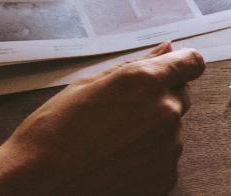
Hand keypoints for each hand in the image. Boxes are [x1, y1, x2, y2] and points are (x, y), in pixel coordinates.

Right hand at [0, 43, 204, 194]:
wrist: (39, 184)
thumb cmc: (53, 132)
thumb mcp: (89, 85)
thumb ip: (136, 65)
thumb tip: (166, 48)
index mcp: (146, 81)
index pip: (191, 62)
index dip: (181, 63)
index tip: (172, 68)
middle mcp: (165, 111)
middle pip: (180, 95)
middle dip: (159, 97)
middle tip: (121, 111)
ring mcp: (168, 147)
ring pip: (171, 128)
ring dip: (152, 129)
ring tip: (111, 139)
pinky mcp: (165, 176)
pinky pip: (165, 157)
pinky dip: (148, 157)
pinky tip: (116, 159)